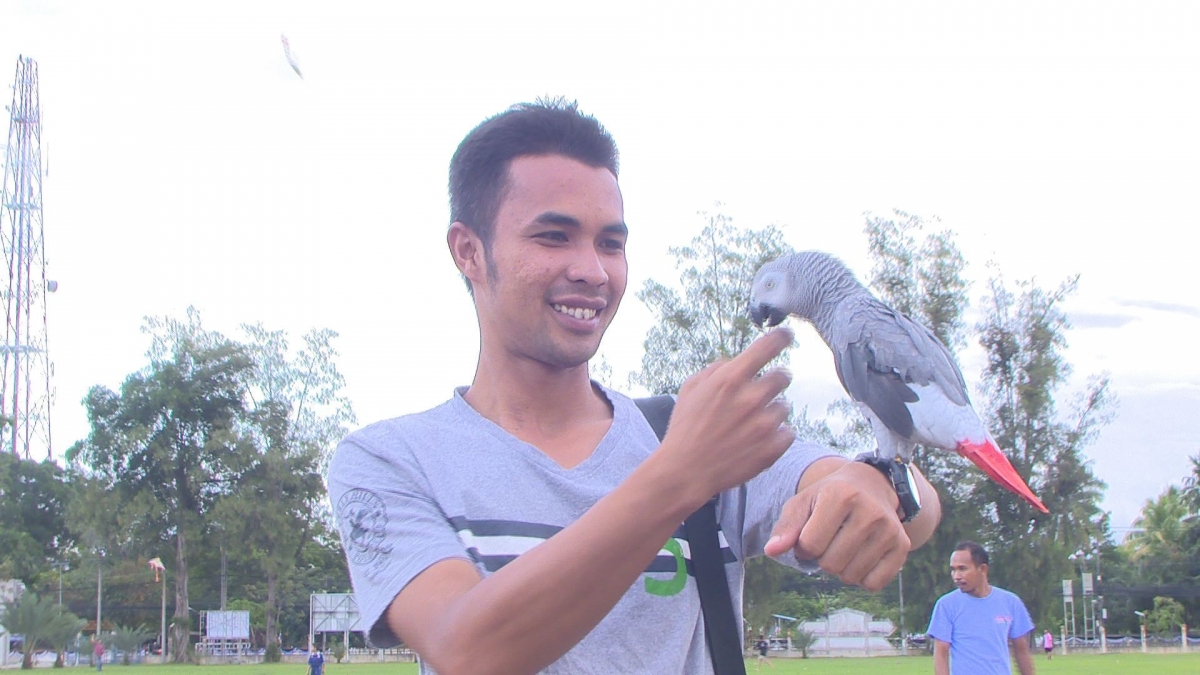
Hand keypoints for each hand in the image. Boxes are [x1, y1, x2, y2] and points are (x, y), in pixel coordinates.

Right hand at [660, 327, 795, 501]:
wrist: (686, 471)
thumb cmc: (686, 427)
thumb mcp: (691, 388)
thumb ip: (717, 369)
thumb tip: (737, 361)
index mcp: (731, 379)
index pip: (768, 346)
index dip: (781, 337)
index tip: (786, 335)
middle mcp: (752, 398)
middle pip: (783, 376)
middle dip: (773, 382)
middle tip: (758, 395)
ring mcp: (765, 424)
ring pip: (784, 407)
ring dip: (771, 412)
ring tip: (749, 426)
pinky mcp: (773, 448)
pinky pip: (788, 432)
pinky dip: (776, 436)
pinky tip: (755, 441)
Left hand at [764, 460, 909, 590]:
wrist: (872, 485)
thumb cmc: (830, 497)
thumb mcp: (804, 503)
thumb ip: (786, 527)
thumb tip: (771, 551)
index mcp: (840, 496)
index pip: (810, 545)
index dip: (804, 547)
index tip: (811, 534)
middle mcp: (869, 511)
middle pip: (830, 564)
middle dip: (822, 558)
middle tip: (830, 540)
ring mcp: (889, 529)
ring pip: (851, 577)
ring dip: (841, 569)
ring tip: (845, 546)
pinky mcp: (902, 546)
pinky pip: (873, 584)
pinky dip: (862, 578)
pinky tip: (861, 556)